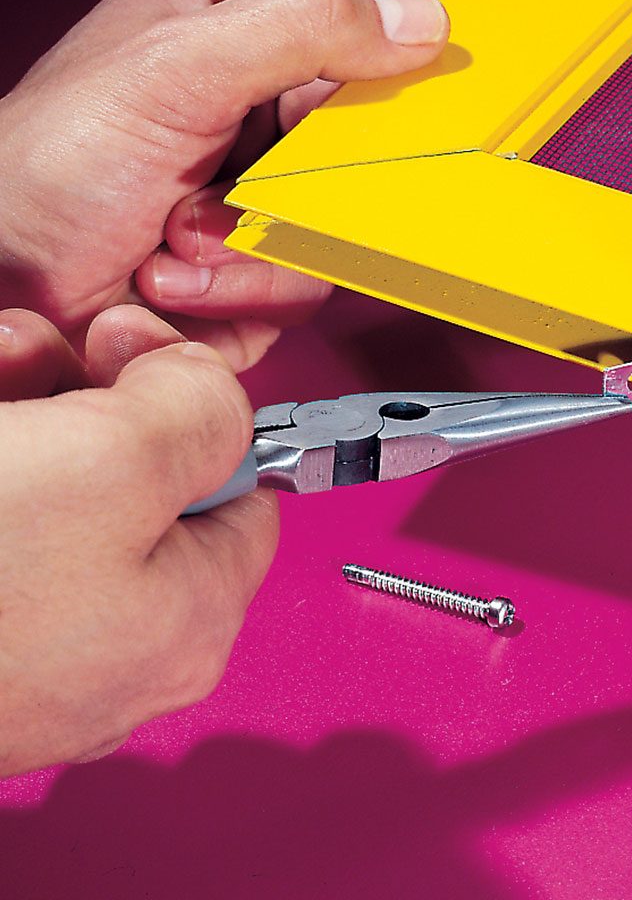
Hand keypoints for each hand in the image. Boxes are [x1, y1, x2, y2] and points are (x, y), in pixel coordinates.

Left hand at [0, 0, 448, 368]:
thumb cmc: (45, 166)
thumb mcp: (178, 67)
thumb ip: (302, 27)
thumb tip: (424, 18)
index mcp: (231, 37)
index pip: (352, 37)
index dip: (387, 71)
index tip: (399, 108)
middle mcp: (248, 119)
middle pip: (357, 144)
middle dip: (302, 182)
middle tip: (251, 185)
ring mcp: (254, 202)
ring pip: (335, 227)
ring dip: (255, 247)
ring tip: (176, 239)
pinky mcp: (253, 278)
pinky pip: (302, 289)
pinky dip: (240, 293)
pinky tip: (172, 280)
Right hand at [0, 304, 276, 777]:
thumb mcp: (119, 456)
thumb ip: (201, 410)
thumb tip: (207, 391)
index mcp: (188, 621)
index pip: (243, 491)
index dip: (199, 407)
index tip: (139, 354)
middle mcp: (115, 650)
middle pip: (139, 479)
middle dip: (89, 391)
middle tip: (42, 344)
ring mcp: (24, 648)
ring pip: (55, 489)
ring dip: (26, 404)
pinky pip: (0, 525)